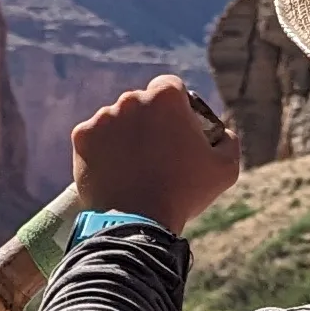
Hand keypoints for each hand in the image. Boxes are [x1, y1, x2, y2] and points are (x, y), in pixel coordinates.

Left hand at [71, 77, 240, 230]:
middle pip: (141, 103)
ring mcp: (102, 117)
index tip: (177, 128)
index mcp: (166, 97)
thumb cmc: (184, 193)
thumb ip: (228, 140)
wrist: (137, 222)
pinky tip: (115, 170)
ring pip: (116, 120)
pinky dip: (102, 150)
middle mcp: (131, 99)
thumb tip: (222, 133)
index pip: (171, 87)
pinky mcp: (81, 137)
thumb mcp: (225, 167)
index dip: (177, 107)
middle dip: (149, 121)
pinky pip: (94, 138)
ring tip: (134, 166)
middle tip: (156, 152)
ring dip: (124, 136)